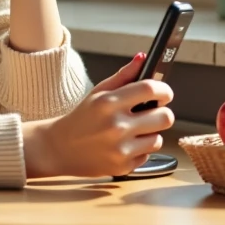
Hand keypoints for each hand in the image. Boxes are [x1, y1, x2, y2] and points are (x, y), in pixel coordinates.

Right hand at [22, 53, 174, 178]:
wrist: (59, 148)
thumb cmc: (81, 118)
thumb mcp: (98, 92)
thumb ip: (123, 76)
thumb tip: (143, 58)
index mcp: (109, 103)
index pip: (150, 89)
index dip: (164, 90)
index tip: (164, 93)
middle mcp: (116, 126)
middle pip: (165, 117)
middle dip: (162, 113)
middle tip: (152, 113)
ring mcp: (120, 149)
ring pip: (158, 138)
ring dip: (150, 134)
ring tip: (133, 132)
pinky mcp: (123, 166)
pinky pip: (147, 155)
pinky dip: (139, 150)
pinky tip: (123, 146)